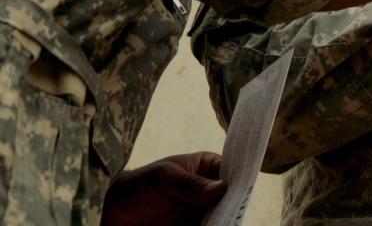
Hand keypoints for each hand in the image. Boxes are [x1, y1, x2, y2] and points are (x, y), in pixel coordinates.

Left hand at [101, 152, 226, 225]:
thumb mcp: (163, 178)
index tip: (235, 194)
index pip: (233, 171)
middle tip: (224, 216)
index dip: (238, 181)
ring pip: (223, 218)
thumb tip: (222, 187)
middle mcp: (211, 190)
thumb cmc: (139, 186)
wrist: (117, 216)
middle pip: (232, 199)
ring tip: (213, 223)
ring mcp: (205, 212)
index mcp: (207, 167)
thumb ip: (190, 183)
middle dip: (231, 208)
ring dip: (223, 222)